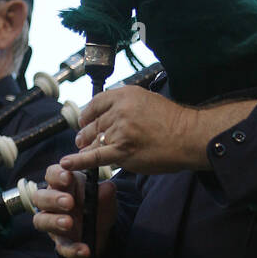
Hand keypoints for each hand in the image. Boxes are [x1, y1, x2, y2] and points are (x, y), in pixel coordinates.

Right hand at [32, 164, 117, 257]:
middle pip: (40, 197)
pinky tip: (85, 249)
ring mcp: (53, 223)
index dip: (56, 175)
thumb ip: (106, 192)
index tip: (68, 176)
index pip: (51, 174)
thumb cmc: (97, 204)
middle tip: (68, 202)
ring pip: (41, 221)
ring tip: (69, 223)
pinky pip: (62, 246)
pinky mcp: (61, 242)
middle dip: (53, 199)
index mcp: (62, 185)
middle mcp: (52, 203)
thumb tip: (107, 187)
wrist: (103, 229)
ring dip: (54, 221)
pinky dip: (73, 249)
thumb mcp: (106, 198)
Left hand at [60, 86, 256, 174]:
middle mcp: (120, 111)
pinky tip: (67, 162)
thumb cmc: (173, 121)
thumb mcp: (147, 100)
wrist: (189, 136)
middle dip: (86, 133)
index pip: (96, 103)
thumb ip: (127, 106)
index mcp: (126, 94)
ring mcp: (120, 132)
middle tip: (82, 139)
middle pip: (93, 124)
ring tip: (82, 150)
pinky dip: (80, 160)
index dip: (86, 114)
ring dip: (87, 147)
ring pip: (94, 141)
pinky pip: (95, 156)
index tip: (83, 120)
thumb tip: (109, 115)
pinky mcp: (123, 151)